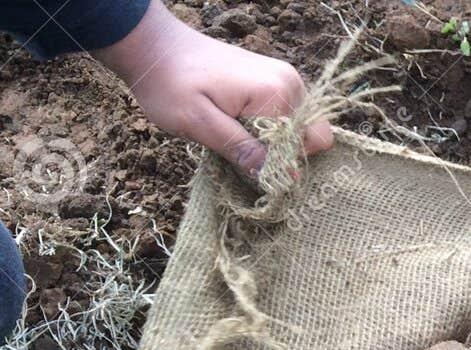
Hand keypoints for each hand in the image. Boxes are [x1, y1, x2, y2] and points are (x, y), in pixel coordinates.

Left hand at [94, 0, 333, 175]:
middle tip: (244, 151)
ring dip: (275, 143)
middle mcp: (290, 82)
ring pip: (302, 129)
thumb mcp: (199, 123)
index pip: (307, 144)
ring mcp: (285, 79)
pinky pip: (289, 116)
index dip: (283, 164)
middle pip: (313, 136)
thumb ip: (241, 149)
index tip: (251, 166)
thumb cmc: (170, 84)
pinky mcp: (274, 81)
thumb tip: (284, 178)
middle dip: (283, 153)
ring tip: (238, 136)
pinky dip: (270, 130)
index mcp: (276, 91)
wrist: (153, 47)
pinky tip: (241, 127)